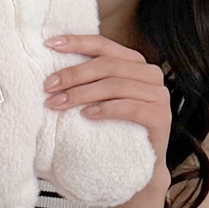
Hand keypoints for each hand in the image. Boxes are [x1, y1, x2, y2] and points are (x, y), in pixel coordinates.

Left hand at [43, 34, 171, 185]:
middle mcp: (149, 73)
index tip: (50, 45)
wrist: (138, 165)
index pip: (103, 46)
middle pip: (106, 66)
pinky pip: (130, 107)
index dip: (77, 42)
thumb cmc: (113, 130)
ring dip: (81, 94)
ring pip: (115, 86)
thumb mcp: (98, 100)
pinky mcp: (160, 116)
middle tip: (48, 87)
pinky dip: (105, 109)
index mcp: (133, 63)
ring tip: (57, 104)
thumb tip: (50, 75)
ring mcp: (158, 94)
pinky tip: (86, 115)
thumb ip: (87, 82)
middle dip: (73, 75)